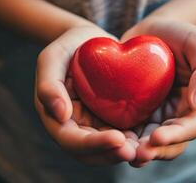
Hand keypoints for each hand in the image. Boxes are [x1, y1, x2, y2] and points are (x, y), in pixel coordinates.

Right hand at [35, 25, 136, 164]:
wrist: (90, 41)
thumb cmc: (69, 46)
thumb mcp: (53, 58)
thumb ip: (48, 84)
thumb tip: (59, 116)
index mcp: (56, 117)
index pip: (70, 139)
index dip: (92, 144)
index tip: (116, 138)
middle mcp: (74, 125)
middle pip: (90, 152)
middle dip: (111, 154)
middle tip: (134, 151)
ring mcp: (93, 124)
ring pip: (106, 149)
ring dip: (123, 153)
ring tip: (143, 149)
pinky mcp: (109, 118)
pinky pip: (120, 135)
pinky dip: (132, 140)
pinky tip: (147, 137)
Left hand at [121, 18, 195, 166]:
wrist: (151, 31)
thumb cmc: (178, 34)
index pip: (191, 126)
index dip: (176, 136)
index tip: (157, 137)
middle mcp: (177, 113)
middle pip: (170, 141)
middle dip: (154, 150)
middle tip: (136, 155)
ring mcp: (156, 114)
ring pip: (149, 141)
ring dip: (138, 150)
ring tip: (124, 153)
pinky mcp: (137, 110)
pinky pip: (132, 128)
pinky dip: (124, 138)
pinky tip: (111, 140)